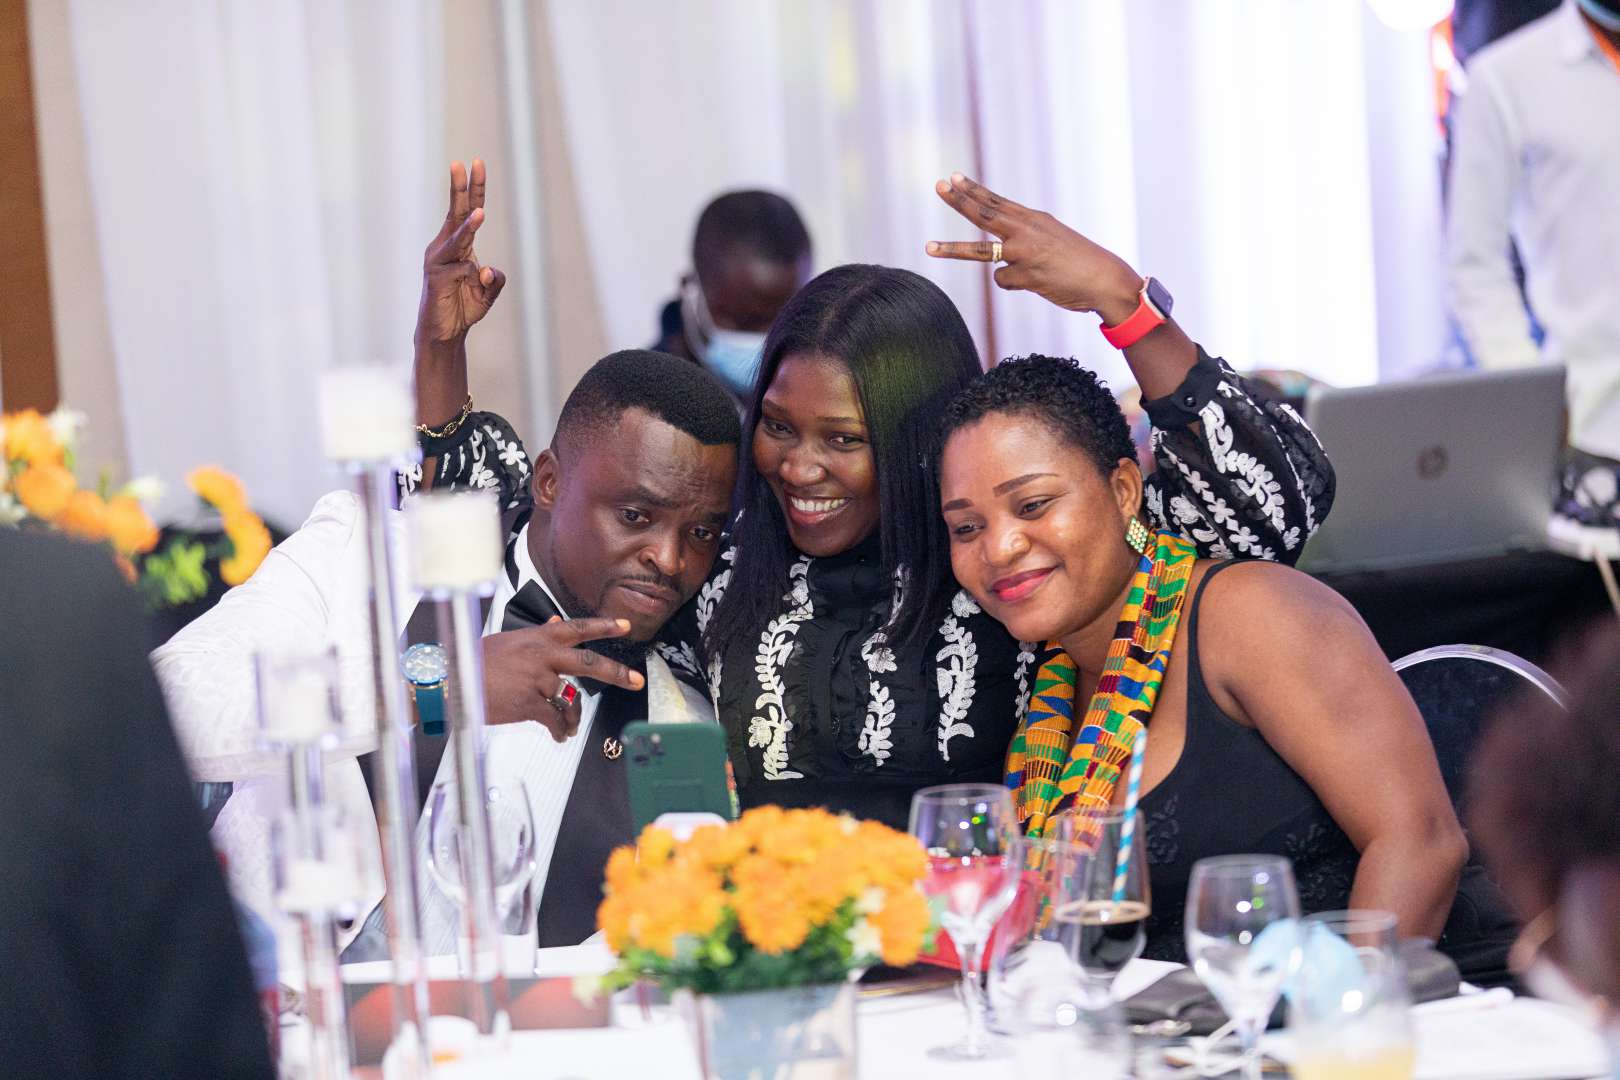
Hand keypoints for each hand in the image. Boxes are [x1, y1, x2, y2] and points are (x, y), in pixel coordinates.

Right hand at [415, 159, 506, 351]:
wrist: (444, 334)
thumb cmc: (463, 306)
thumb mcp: (487, 292)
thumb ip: (494, 279)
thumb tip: (487, 270)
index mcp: (458, 245)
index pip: (467, 211)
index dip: (473, 189)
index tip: (476, 163)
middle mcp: (445, 247)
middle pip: (455, 213)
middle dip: (461, 189)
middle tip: (463, 164)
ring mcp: (438, 262)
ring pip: (457, 239)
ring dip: (469, 227)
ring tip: (480, 213)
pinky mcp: (436, 279)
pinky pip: (458, 269)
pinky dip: (470, 274)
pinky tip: (475, 279)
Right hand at [480, 616, 644, 740]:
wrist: (451, 683)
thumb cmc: (475, 663)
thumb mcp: (507, 641)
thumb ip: (535, 634)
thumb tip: (556, 622)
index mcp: (537, 638)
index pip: (577, 628)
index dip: (603, 626)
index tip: (625, 626)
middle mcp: (542, 656)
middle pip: (589, 663)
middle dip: (617, 673)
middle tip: (636, 680)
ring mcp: (538, 680)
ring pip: (571, 699)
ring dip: (573, 717)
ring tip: (570, 726)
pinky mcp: (530, 704)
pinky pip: (555, 719)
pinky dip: (560, 730)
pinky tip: (559, 735)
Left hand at [926, 172, 1143, 324]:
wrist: (1104, 279)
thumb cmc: (1079, 261)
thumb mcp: (1052, 238)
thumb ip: (1024, 237)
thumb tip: (999, 253)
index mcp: (1033, 219)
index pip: (996, 201)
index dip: (973, 189)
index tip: (953, 178)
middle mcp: (1026, 231)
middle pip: (984, 213)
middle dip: (958, 201)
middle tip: (938, 187)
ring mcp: (1024, 253)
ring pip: (980, 251)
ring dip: (951, 249)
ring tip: (928, 247)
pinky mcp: (1026, 276)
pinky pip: (1003, 281)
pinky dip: (1015, 283)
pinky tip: (1036, 282)